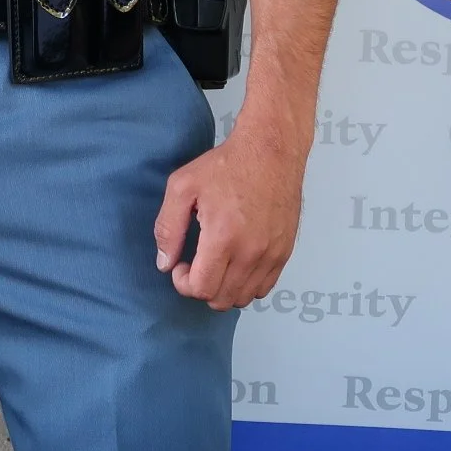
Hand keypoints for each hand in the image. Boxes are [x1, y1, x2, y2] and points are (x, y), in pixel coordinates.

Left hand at [153, 119, 307, 310]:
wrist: (271, 150)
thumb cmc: (226, 164)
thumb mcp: (183, 186)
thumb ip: (168, 228)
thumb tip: (164, 263)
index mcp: (223, 237)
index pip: (201, 288)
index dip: (183, 283)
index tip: (180, 264)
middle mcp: (251, 252)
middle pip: (221, 299)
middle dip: (201, 288)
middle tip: (195, 264)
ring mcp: (272, 255)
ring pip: (243, 297)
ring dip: (223, 289)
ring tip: (215, 264)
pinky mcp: (285, 252)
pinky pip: (264, 288)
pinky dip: (246, 285)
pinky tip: (235, 263)